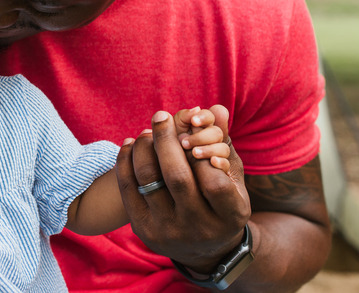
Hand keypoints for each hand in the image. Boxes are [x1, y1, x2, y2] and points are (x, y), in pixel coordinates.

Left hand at [115, 105, 249, 272]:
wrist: (203, 250)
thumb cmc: (221, 202)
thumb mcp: (232, 177)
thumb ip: (224, 142)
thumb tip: (217, 108)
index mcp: (230, 216)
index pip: (215, 182)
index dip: (203, 153)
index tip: (192, 132)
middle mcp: (199, 228)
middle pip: (177, 177)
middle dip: (166, 139)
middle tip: (161, 115)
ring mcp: (168, 231)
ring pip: (148, 179)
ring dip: (144, 147)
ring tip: (148, 131)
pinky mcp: (143, 229)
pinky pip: (127, 188)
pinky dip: (126, 160)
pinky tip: (131, 143)